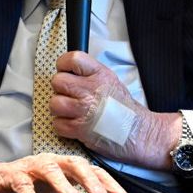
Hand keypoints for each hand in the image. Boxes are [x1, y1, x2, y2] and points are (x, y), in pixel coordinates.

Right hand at [0, 154, 127, 192]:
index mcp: (65, 171)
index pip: (91, 172)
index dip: (107, 182)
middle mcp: (51, 164)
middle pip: (74, 164)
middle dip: (88, 178)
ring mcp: (31, 167)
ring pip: (49, 168)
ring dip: (60, 181)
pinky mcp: (12, 175)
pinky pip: (21, 183)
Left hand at [49, 51, 180, 169]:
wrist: (137, 134)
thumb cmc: (124, 110)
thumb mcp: (111, 81)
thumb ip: (90, 74)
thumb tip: (69, 71)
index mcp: (100, 75)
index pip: (71, 59)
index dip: (64, 65)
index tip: (66, 73)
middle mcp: (91, 90)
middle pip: (58, 81)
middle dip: (61, 89)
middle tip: (71, 96)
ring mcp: (84, 110)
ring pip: (54, 103)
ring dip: (60, 110)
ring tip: (72, 112)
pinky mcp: (79, 129)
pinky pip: (57, 124)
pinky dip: (63, 127)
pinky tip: (74, 125)